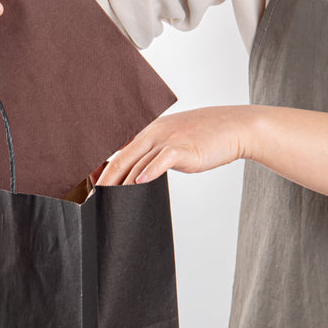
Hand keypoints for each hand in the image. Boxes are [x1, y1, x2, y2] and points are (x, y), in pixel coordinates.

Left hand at [96, 107, 248, 184]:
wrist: (235, 128)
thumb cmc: (206, 137)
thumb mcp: (174, 141)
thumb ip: (154, 154)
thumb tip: (138, 174)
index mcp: (149, 130)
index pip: (118, 151)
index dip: (102, 169)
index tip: (92, 187)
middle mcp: (153, 132)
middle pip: (121, 158)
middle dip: (104, 181)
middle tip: (92, 199)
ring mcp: (167, 139)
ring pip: (137, 161)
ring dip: (120, 183)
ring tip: (108, 199)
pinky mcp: (183, 148)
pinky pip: (161, 159)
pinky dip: (149, 172)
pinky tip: (139, 183)